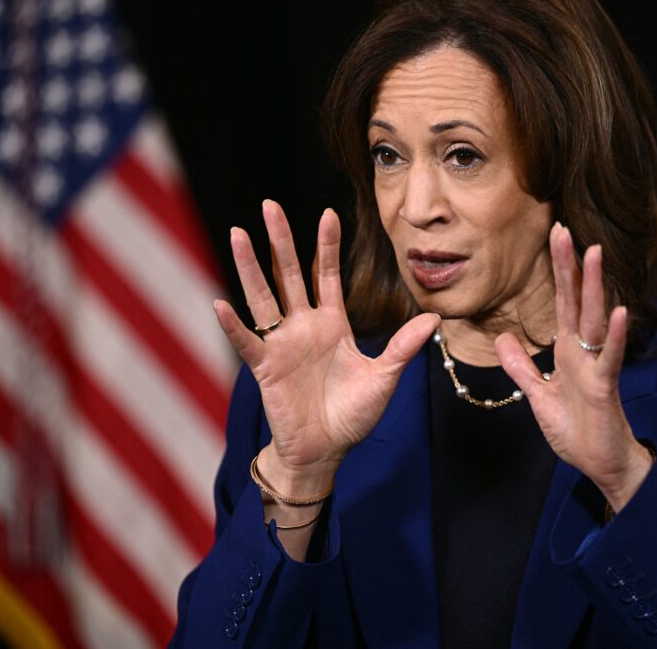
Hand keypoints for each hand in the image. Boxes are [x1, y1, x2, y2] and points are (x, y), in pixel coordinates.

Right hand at [214, 201, 439, 493]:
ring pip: (263, 296)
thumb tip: (434, 319)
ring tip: (238, 233)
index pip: (327, 275)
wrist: (326, 450)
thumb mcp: (384, 378)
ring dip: (250, 266)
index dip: (327, 245)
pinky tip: (222, 303)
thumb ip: (403, 348)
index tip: (327, 212)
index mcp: (332, 324)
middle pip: (289, 274)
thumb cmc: (353, 415)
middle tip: (269, 205)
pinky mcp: (265, 367)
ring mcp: (282, 344)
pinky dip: (233, 325)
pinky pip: (247, 341)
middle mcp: (303, 326)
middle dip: (281, 240)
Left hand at [495, 222, 652, 510]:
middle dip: (570, 265)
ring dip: (594, 288)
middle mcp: (583, 352)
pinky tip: (617, 312)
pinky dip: (613, 336)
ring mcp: (595, 367)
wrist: (599, 464)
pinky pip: (609, 358)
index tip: (556, 236)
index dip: (559, 270)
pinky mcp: (604, 388)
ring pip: (593, 320)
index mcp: (568, 350)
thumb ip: (522, 367)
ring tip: (594, 254)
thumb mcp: (539, 394)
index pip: (562, 302)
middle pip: (576, 301)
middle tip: (564, 229)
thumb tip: (505, 338)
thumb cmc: (576, 430)